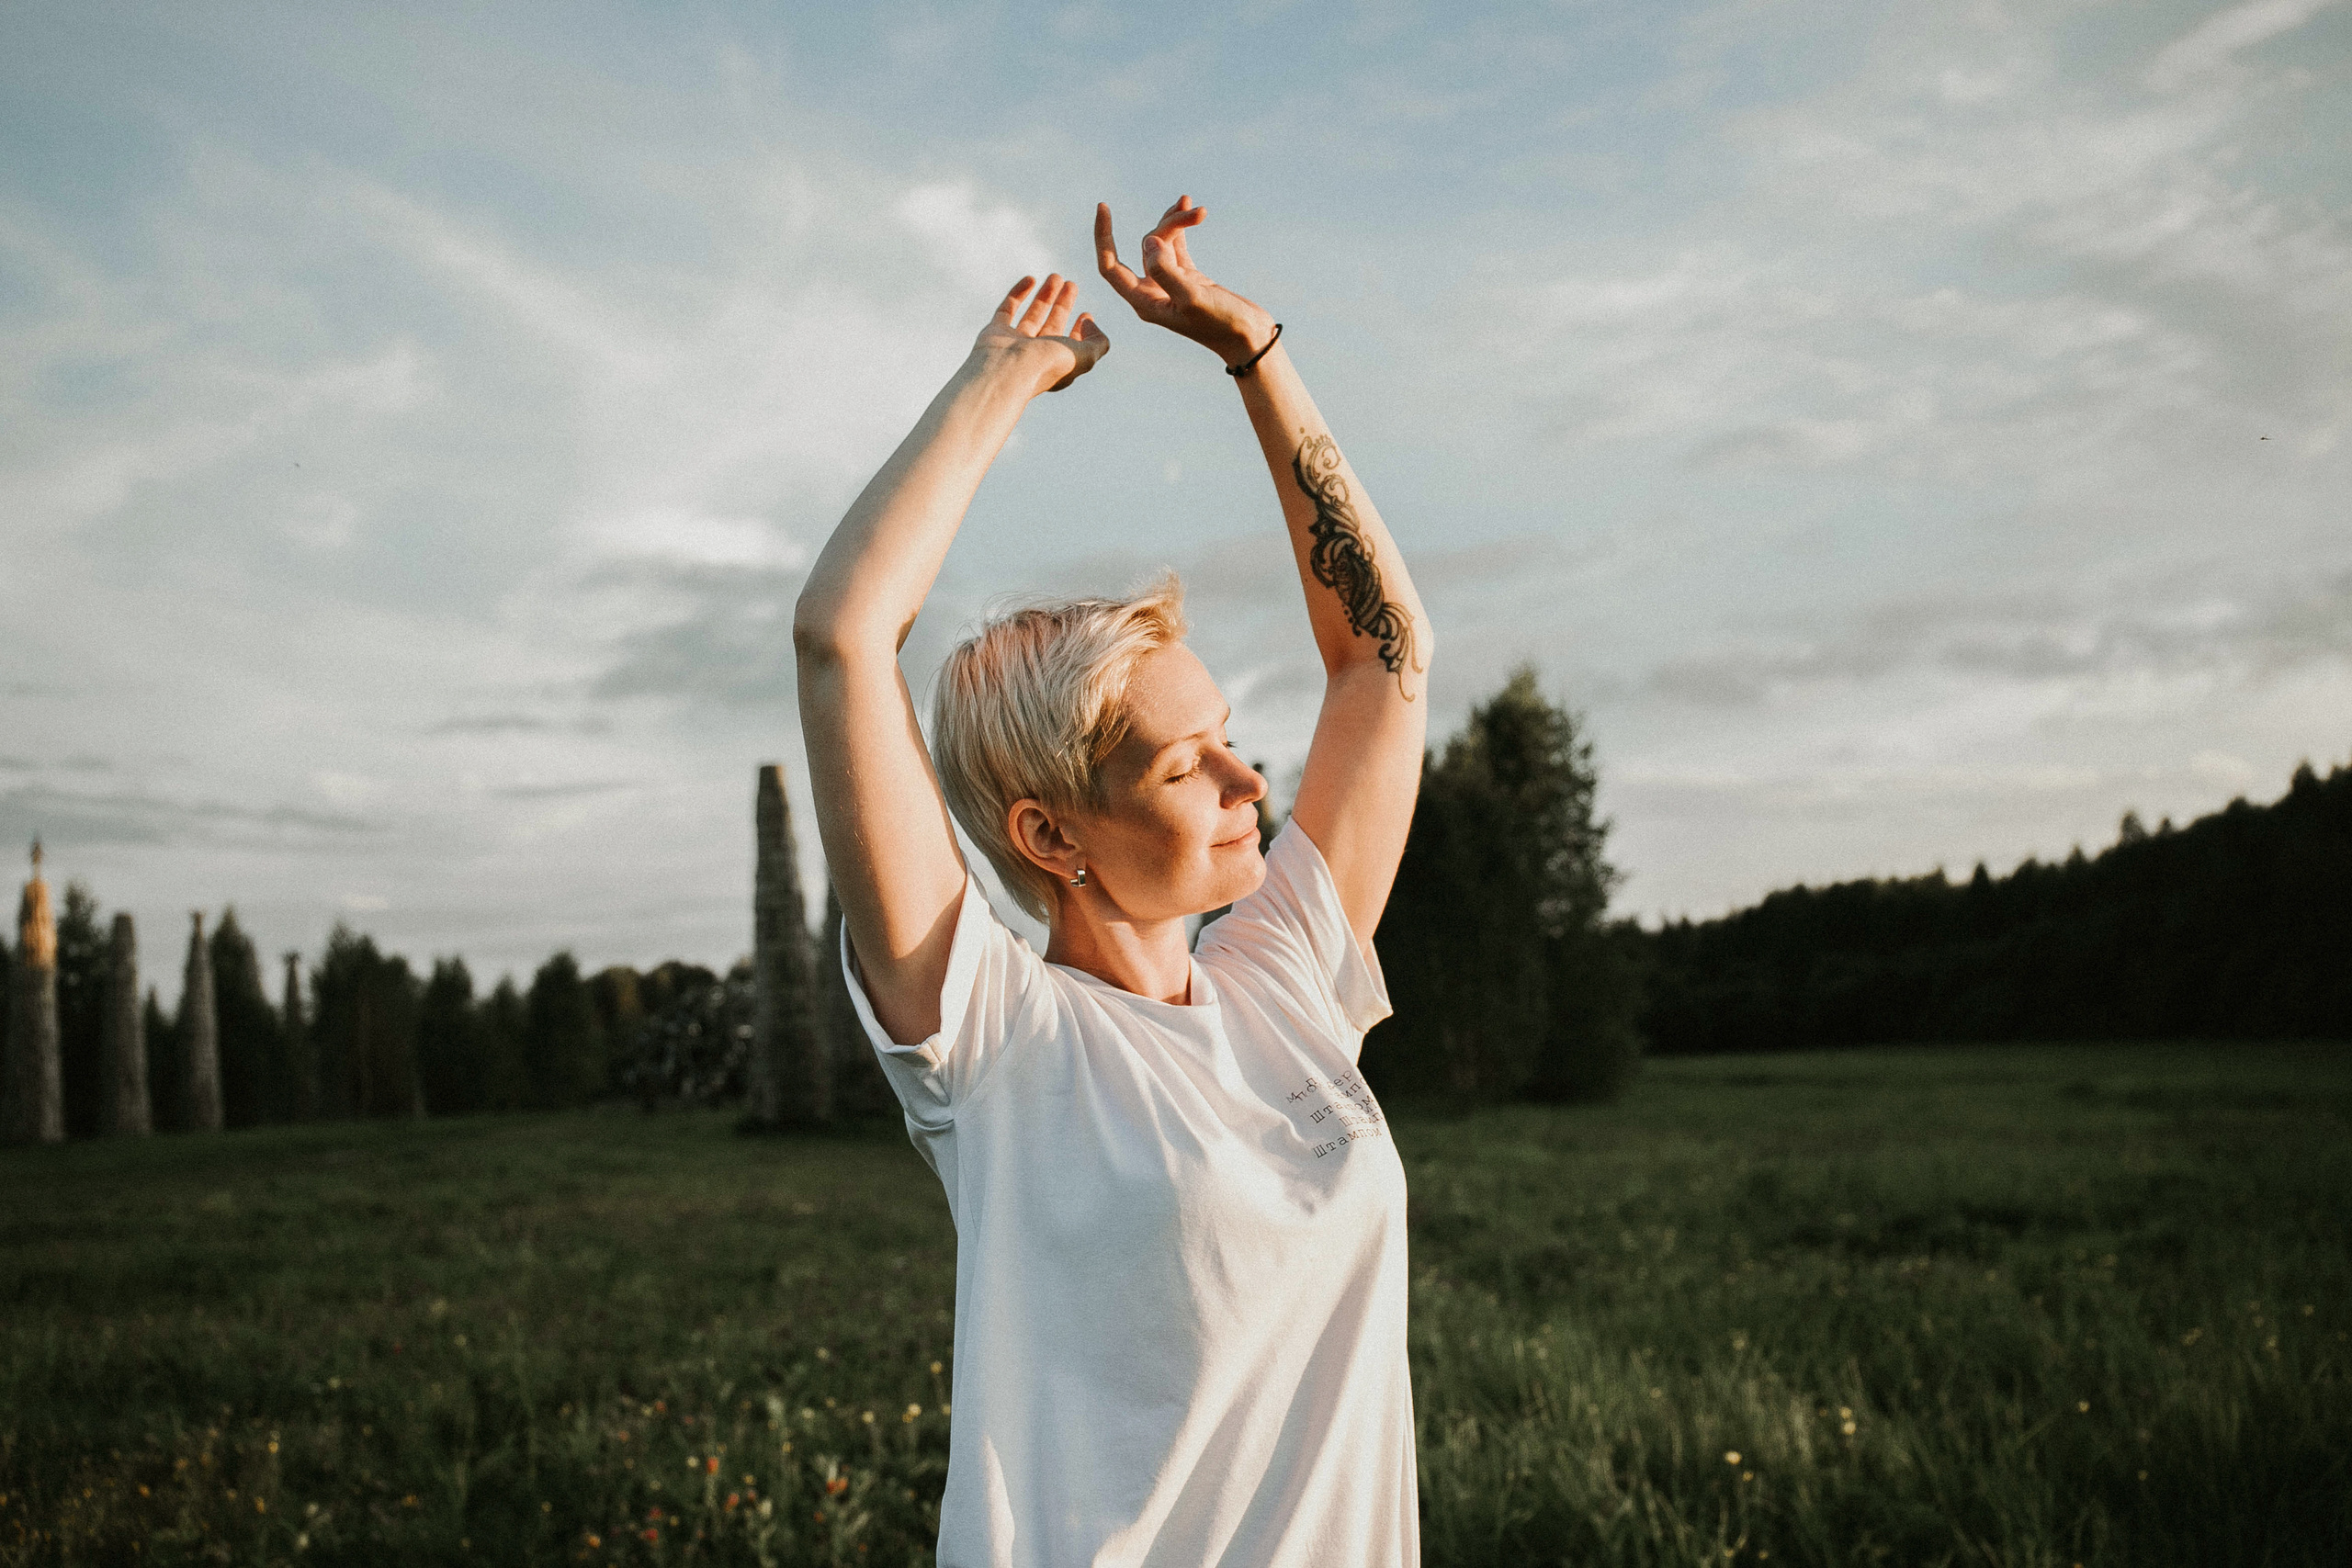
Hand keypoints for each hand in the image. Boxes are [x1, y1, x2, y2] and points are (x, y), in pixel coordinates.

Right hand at [973, 274, 1108, 394]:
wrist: (1005, 372)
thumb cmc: (1046, 366)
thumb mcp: (1085, 357)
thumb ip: (1098, 343)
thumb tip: (1089, 323)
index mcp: (1056, 364)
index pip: (1071, 346)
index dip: (1080, 331)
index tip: (1086, 315)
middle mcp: (1035, 355)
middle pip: (1052, 326)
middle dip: (1063, 305)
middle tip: (1072, 284)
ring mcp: (1014, 343)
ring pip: (1032, 315)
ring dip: (1045, 296)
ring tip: (1056, 276)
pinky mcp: (995, 332)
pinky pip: (1007, 309)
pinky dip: (1018, 293)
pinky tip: (1031, 279)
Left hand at [1095, 197, 1276, 366]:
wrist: (1249, 338)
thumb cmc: (1220, 324)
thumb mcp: (1191, 298)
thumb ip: (1166, 271)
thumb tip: (1149, 241)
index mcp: (1144, 302)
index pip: (1110, 267)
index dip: (1103, 237)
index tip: (1104, 206)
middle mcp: (1152, 293)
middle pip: (1147, 246)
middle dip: (1167, 225)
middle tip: (1195, 213)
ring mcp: (1170, 284)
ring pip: (1163, 243)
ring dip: (1177, 223)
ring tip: (1200, 212)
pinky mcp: (1188, 278)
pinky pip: (1176, 246)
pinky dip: (1181, 228)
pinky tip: (1191, 210)